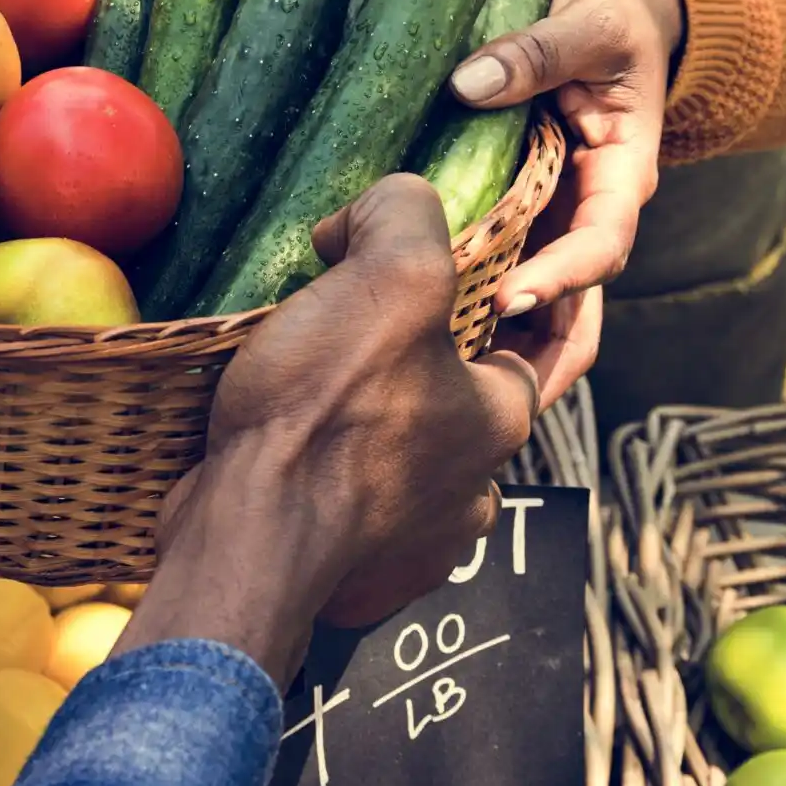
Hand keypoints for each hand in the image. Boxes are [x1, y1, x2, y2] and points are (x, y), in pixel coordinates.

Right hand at [118, 176, 538, 683]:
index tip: (448, 263)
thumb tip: (377, 214)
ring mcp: (414, 546)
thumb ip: (407, 213)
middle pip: (460, 397)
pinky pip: (352, 505)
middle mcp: (473, 493)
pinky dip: (326, 468)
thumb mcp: (391, 274)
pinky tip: (286, 432)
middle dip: (420, 355)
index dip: (506, 289)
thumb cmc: (330, 409)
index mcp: (504, 421)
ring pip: (404, 455)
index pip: (539, 340)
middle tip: (356, 314)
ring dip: (370, 415)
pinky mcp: (352, 572)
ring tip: (312, 369)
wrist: (247, 540)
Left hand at [447, 0, 679, 402]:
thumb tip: (469, 85)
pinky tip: (416, 333)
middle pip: (574, 297)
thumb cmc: (613, 25)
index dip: (564, 276)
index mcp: (622, 177)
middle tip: (474, 380)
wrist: (615, 27)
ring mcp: (554, 222)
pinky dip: (466, 302)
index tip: (513, 297)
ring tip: (444, 388)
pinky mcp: (521, 221)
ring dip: (500, 343)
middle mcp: (589, 213)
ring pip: (538, 299)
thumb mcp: (588, 26)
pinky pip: (498, 268)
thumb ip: (537, 52)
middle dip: (535, 346)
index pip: (603, 243)